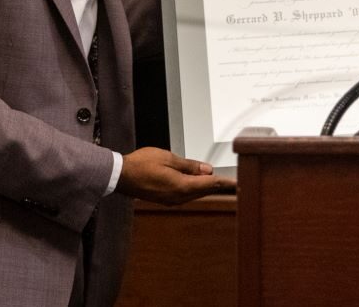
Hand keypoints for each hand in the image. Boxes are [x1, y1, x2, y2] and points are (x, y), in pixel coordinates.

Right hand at [115, 147, 234, 203]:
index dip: (225, 182)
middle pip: (205, 191)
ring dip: (208, 188)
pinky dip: (196, 188)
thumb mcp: (168, 158)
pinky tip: (199, 183)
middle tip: (234, 183)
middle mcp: (178, 197)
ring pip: (196, 193)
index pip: (210, 184)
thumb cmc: (141, 165)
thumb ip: (190, 165)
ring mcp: (172, 199)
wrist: (120, 176)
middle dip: (220, 186)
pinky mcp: (166, 199)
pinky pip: (187, 194)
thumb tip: (207, 170)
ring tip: (221, 182)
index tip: (237, 183)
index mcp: (181, 186)